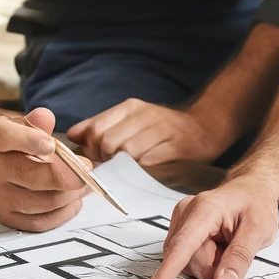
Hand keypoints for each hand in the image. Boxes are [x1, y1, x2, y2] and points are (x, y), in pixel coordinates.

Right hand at [0, 107, 91, 231]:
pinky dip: (60, 215)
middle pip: (28, 176)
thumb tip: (46, 117)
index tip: (51, 145)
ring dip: (66, 196)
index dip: (30, 141)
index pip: (7, 138)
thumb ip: (39, 121)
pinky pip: (35, 222)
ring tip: (84, 185)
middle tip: (87, 170)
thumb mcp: (24, 123)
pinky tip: (73, 201)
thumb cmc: (14, 139)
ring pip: (35, 202)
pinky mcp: (6, 213)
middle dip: (64, 176)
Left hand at [67, 99, 227, 166]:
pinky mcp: (177, 145)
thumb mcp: (132, 118)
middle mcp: (146, 114)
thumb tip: (73, 134)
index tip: (99, 158)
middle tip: (114, 166)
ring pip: (127, 152)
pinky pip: (149, 162)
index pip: (95, 128)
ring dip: (124, 166)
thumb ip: (101, 124)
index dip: (92, 149)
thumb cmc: (163, 128)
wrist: (206, 126)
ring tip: (130, 169)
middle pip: (107, 141)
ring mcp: (163, 129)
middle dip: (106, 159)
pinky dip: (142, 170)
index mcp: (131, 107)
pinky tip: (146, 171)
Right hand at [144, 174, 278, 278]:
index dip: (169, 270)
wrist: (252, 188)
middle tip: (234, 251)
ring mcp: (181, 220)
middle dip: (213, 268)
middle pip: (189, 261)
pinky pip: (186, 258)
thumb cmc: (256, 204)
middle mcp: (187, 211)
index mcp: (206, 208)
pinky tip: (217, 246)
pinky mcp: (180, 229)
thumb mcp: (260, 230)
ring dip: (209, 264)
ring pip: (186, 263)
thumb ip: (241, 258)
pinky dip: (204, 260)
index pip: (184, 244)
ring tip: (226, 245)